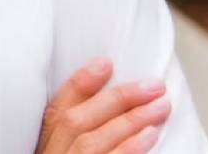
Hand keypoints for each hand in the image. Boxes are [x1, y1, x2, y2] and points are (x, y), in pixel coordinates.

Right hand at [33, 57, 171, 153]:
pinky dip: (130, 148)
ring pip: (92, 140)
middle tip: (153, 85)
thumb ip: (78, 134)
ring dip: (130, 120)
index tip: (105, 63)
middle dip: (116, 99)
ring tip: (162, 106)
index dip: (79, 84)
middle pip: (76, 121)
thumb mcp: (64, 150)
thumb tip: (113, 102)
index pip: (56, 110)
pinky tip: (151, 135)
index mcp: (45, 146)